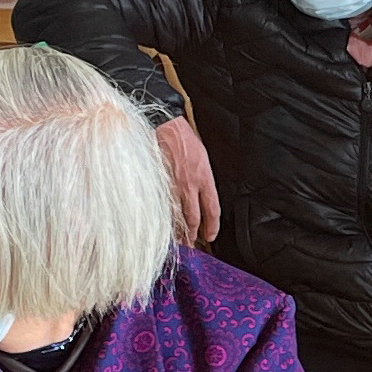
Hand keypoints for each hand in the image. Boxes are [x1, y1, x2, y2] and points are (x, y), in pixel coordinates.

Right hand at [156, 117, 221, 242]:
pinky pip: (162, 209)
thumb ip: (204, 180)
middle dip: (193, 235)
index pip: (212, 210)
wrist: (165, 127)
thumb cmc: (184, 140)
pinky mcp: (158, 185)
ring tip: (178, 242)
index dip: (212, 227)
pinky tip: (163, 228)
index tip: (210, 236)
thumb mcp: (203, 159)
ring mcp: (172, 187)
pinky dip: (164, 221)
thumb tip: (203, 199)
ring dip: (178, 232)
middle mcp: (190, 186)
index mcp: (205, 178)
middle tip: (192, 245)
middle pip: (193, 219)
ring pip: (176, 217)